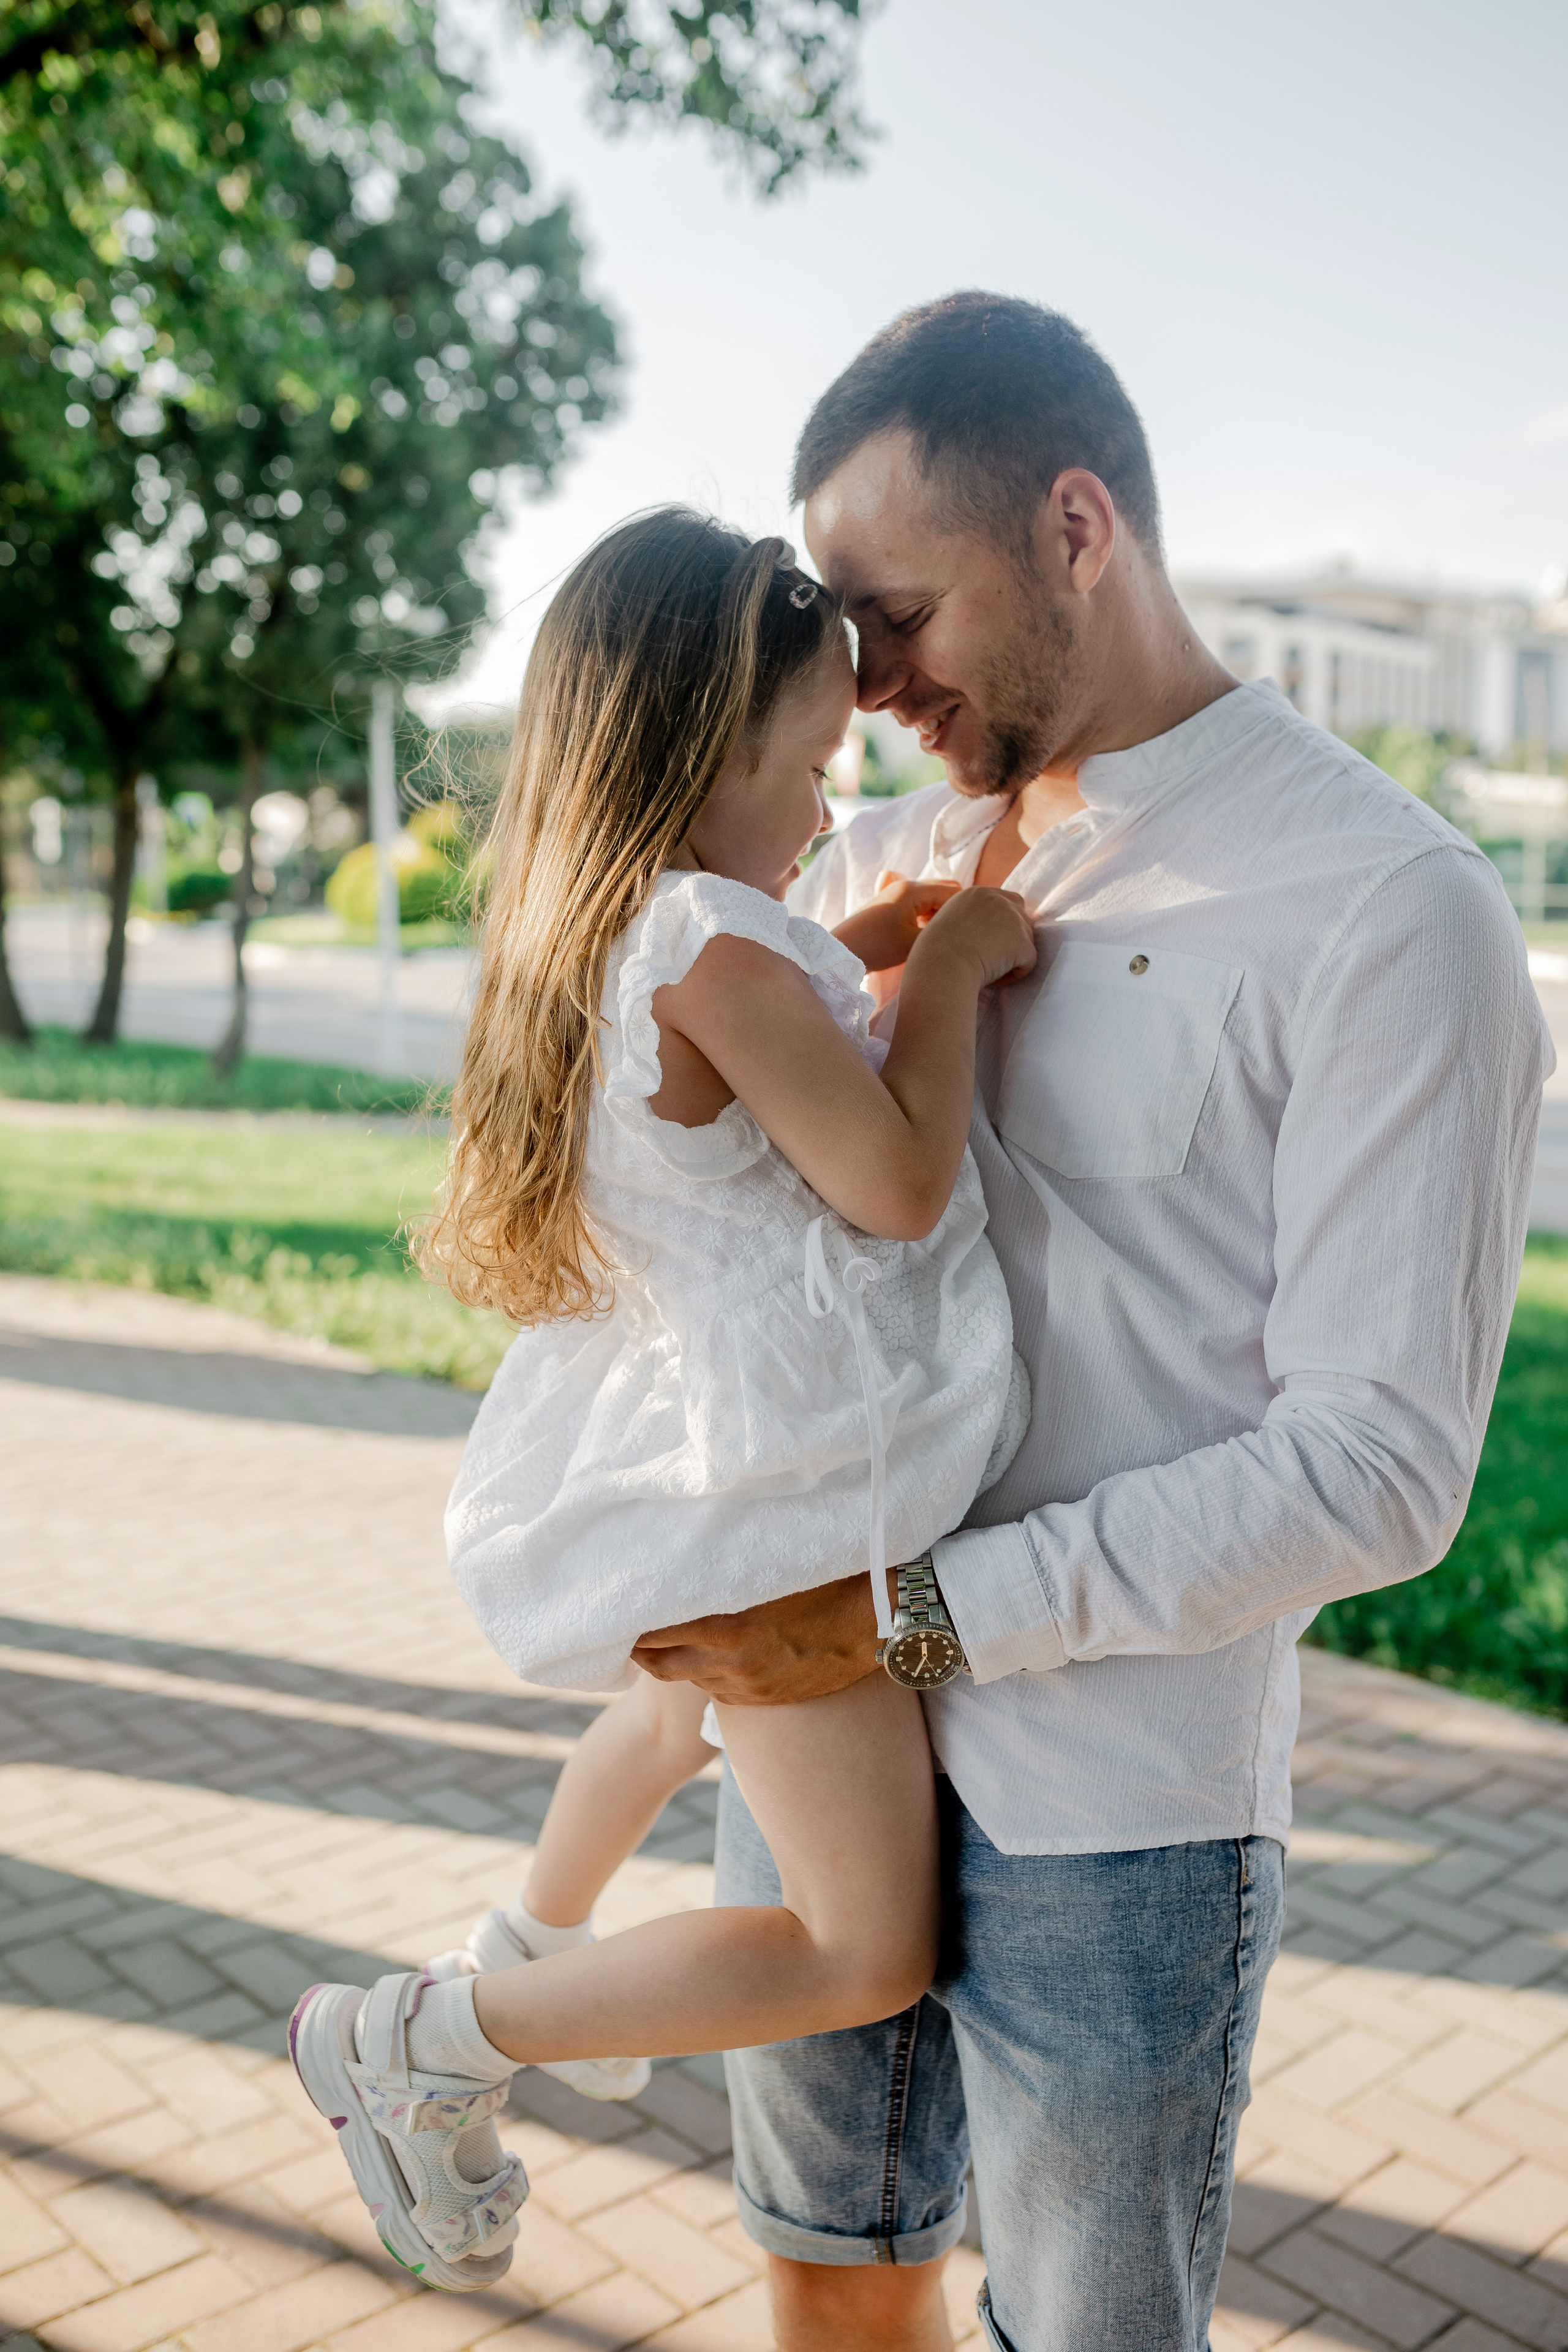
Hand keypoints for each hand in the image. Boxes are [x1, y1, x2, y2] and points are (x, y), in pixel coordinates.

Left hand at [632, 1574, 884, 1704]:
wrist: (880, 1621)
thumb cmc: (827, 1575)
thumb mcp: (769, 1565)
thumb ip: (725, 1568)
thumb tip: (687, 1551)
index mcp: (724, 1624)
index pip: (653, 1631)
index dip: (632, 1622)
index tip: (623, 1604)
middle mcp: (729, 1661)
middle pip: (658, 1664)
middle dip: (641, 1649)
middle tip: (631, 1629)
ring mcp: (747, 1686)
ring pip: (690, 1678)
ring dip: (680, 1659)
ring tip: (676, 1637)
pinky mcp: (765, 1700)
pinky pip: (721, 1691)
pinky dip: (710, 1673)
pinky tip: (716, 1654)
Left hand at [831, 871, 961, 974]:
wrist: (840, 952)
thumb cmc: (876, 947)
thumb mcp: (915, 943)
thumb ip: (942, 931)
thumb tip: (961, 927)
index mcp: (914, 889)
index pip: (956, 892)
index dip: (965, 913)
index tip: (966, 934)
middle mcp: (907, 884)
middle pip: (946, 888)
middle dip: (955, 909)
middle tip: (954, 935)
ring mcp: (898, 892)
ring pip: (934, 896)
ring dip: (941, 913)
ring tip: (940, 937)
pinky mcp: (892, 903)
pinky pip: (920, 903)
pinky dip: (928, 915)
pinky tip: (925, 934)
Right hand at [910, 885, 1036, 990]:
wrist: (940, 969)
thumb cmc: (934, 956)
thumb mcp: (946, 924)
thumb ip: (968, 919)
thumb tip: (986, 933)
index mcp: (976, 893)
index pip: (1004, 902)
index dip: (1000, 925)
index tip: (984, 945)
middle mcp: (998, 899)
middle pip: (1021, 916)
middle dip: (1012, 938)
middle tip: (991, 959)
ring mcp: (1013, 919)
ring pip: (1027, 939)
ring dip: (1012, 957)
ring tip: (988, 970)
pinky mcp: (1022, 942)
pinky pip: (1028, 962)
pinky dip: (1014, 975)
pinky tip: (994, 980)